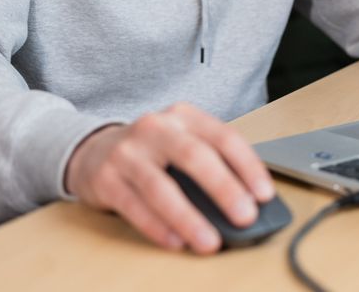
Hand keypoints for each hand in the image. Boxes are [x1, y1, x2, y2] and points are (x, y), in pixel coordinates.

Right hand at [64, 102, 275, 253]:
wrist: (94, 150)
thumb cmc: (151, 151)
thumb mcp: (181, 142)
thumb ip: (211, 162)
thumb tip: (248, 201)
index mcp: (182, 117)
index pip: (222, 137)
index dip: (247, 166)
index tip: (264, 193)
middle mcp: (155, 128)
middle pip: (194, 156)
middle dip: (223, 189)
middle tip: (245, 216)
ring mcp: (127, 152)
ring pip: (161, 187)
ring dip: (189, 217)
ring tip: (210, 241)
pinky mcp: (105, 178)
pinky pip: (134, 206)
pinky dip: (157, 227)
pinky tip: (175, 242)